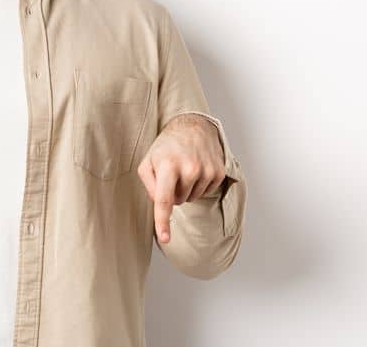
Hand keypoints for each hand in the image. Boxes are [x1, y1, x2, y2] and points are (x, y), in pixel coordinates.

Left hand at [136, 114, 227, 244]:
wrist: (192, 128)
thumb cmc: (166, 148)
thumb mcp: (147, 162)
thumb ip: (149, 185)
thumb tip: (160, 203)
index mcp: (167, 166)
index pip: (164, 200)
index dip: (163, 221)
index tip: (165, 238)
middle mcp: (189, 168)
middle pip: (177, 201)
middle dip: (172, 193)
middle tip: (171, 174)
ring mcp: (206, 171)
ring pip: (191, 198)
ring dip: (185, 189)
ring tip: (184, 169)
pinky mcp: (219, 173)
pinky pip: (204, 192)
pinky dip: (197, 186)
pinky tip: (196, 170)